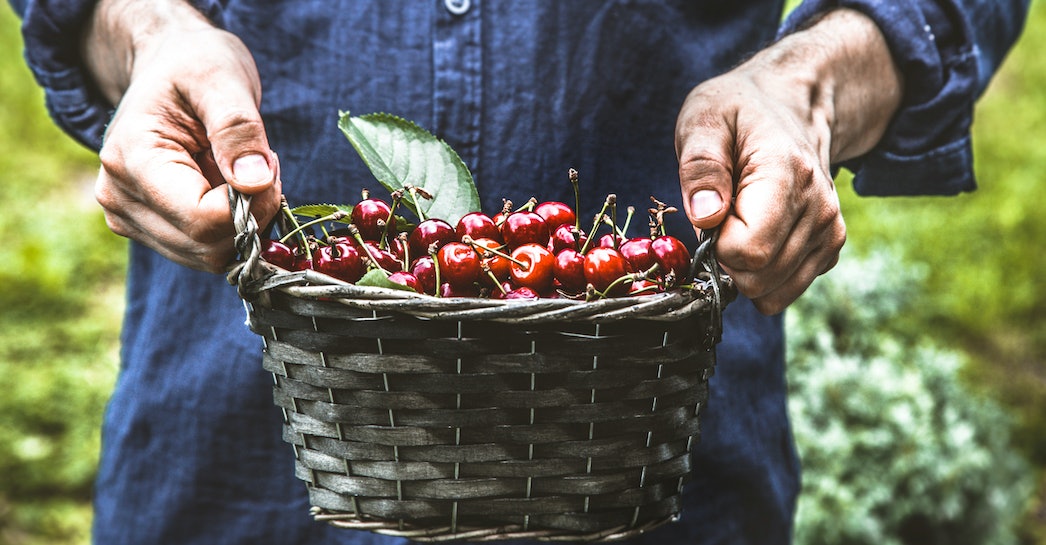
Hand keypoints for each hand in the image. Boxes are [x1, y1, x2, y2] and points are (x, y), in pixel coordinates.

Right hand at [83, 0, 280, 271]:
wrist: (168, 64)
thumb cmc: (195, 64)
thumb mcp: (222, 80)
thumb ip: (238, 130)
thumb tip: (255, 184)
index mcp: (130, 159)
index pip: (201, 220)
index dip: (252, 204)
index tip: (268, 163)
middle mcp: (119, 198)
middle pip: (207, 247)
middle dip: (253, 213)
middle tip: (262, 164)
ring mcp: (130, 219)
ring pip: (209, 256)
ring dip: (246, 222)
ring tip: (245, 170)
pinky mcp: (150, 230)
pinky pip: (206, 252)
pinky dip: (233, 227)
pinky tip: (233, 187)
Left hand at [675, 8, 903, 313]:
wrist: (791, 106)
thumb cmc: (739, 112)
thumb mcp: (704, 120)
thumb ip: (701, 166)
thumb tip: (706, 218)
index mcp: (789, 175)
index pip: (747, 252)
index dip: (714, 242)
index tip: (711, 211)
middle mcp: (820, 209)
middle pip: (757, 278)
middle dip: (725, 260)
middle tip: (722, 217)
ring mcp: (829, 231)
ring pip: (771, 292)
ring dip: (742, 269)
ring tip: (740, 222)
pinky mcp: (829, 249)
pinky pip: (783, 292)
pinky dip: (761, 275)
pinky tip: (758, 235)